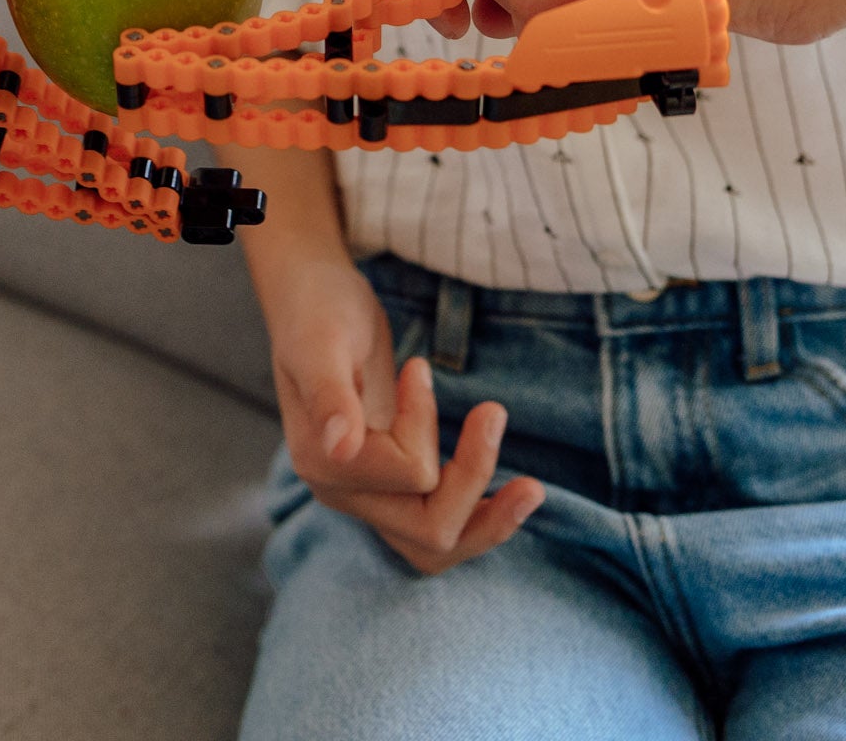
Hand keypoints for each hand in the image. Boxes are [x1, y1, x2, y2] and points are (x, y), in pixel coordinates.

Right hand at [267, 252, 539, 575]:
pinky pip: (438, 528)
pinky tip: (513, 495)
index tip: (419, 368)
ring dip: (489, 521)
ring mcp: (364, 495)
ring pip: (437, 545)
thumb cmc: (318, 310)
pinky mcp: (388, 489)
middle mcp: (340, 491)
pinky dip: (480, 518)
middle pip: (428, 529)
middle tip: (492, 412)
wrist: (314, 300)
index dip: (425, 421)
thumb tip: (339, 449)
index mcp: (321, 462)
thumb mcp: (321, 341)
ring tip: (532, 490)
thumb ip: (330, 395)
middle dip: (473, 474)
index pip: (409, 474)